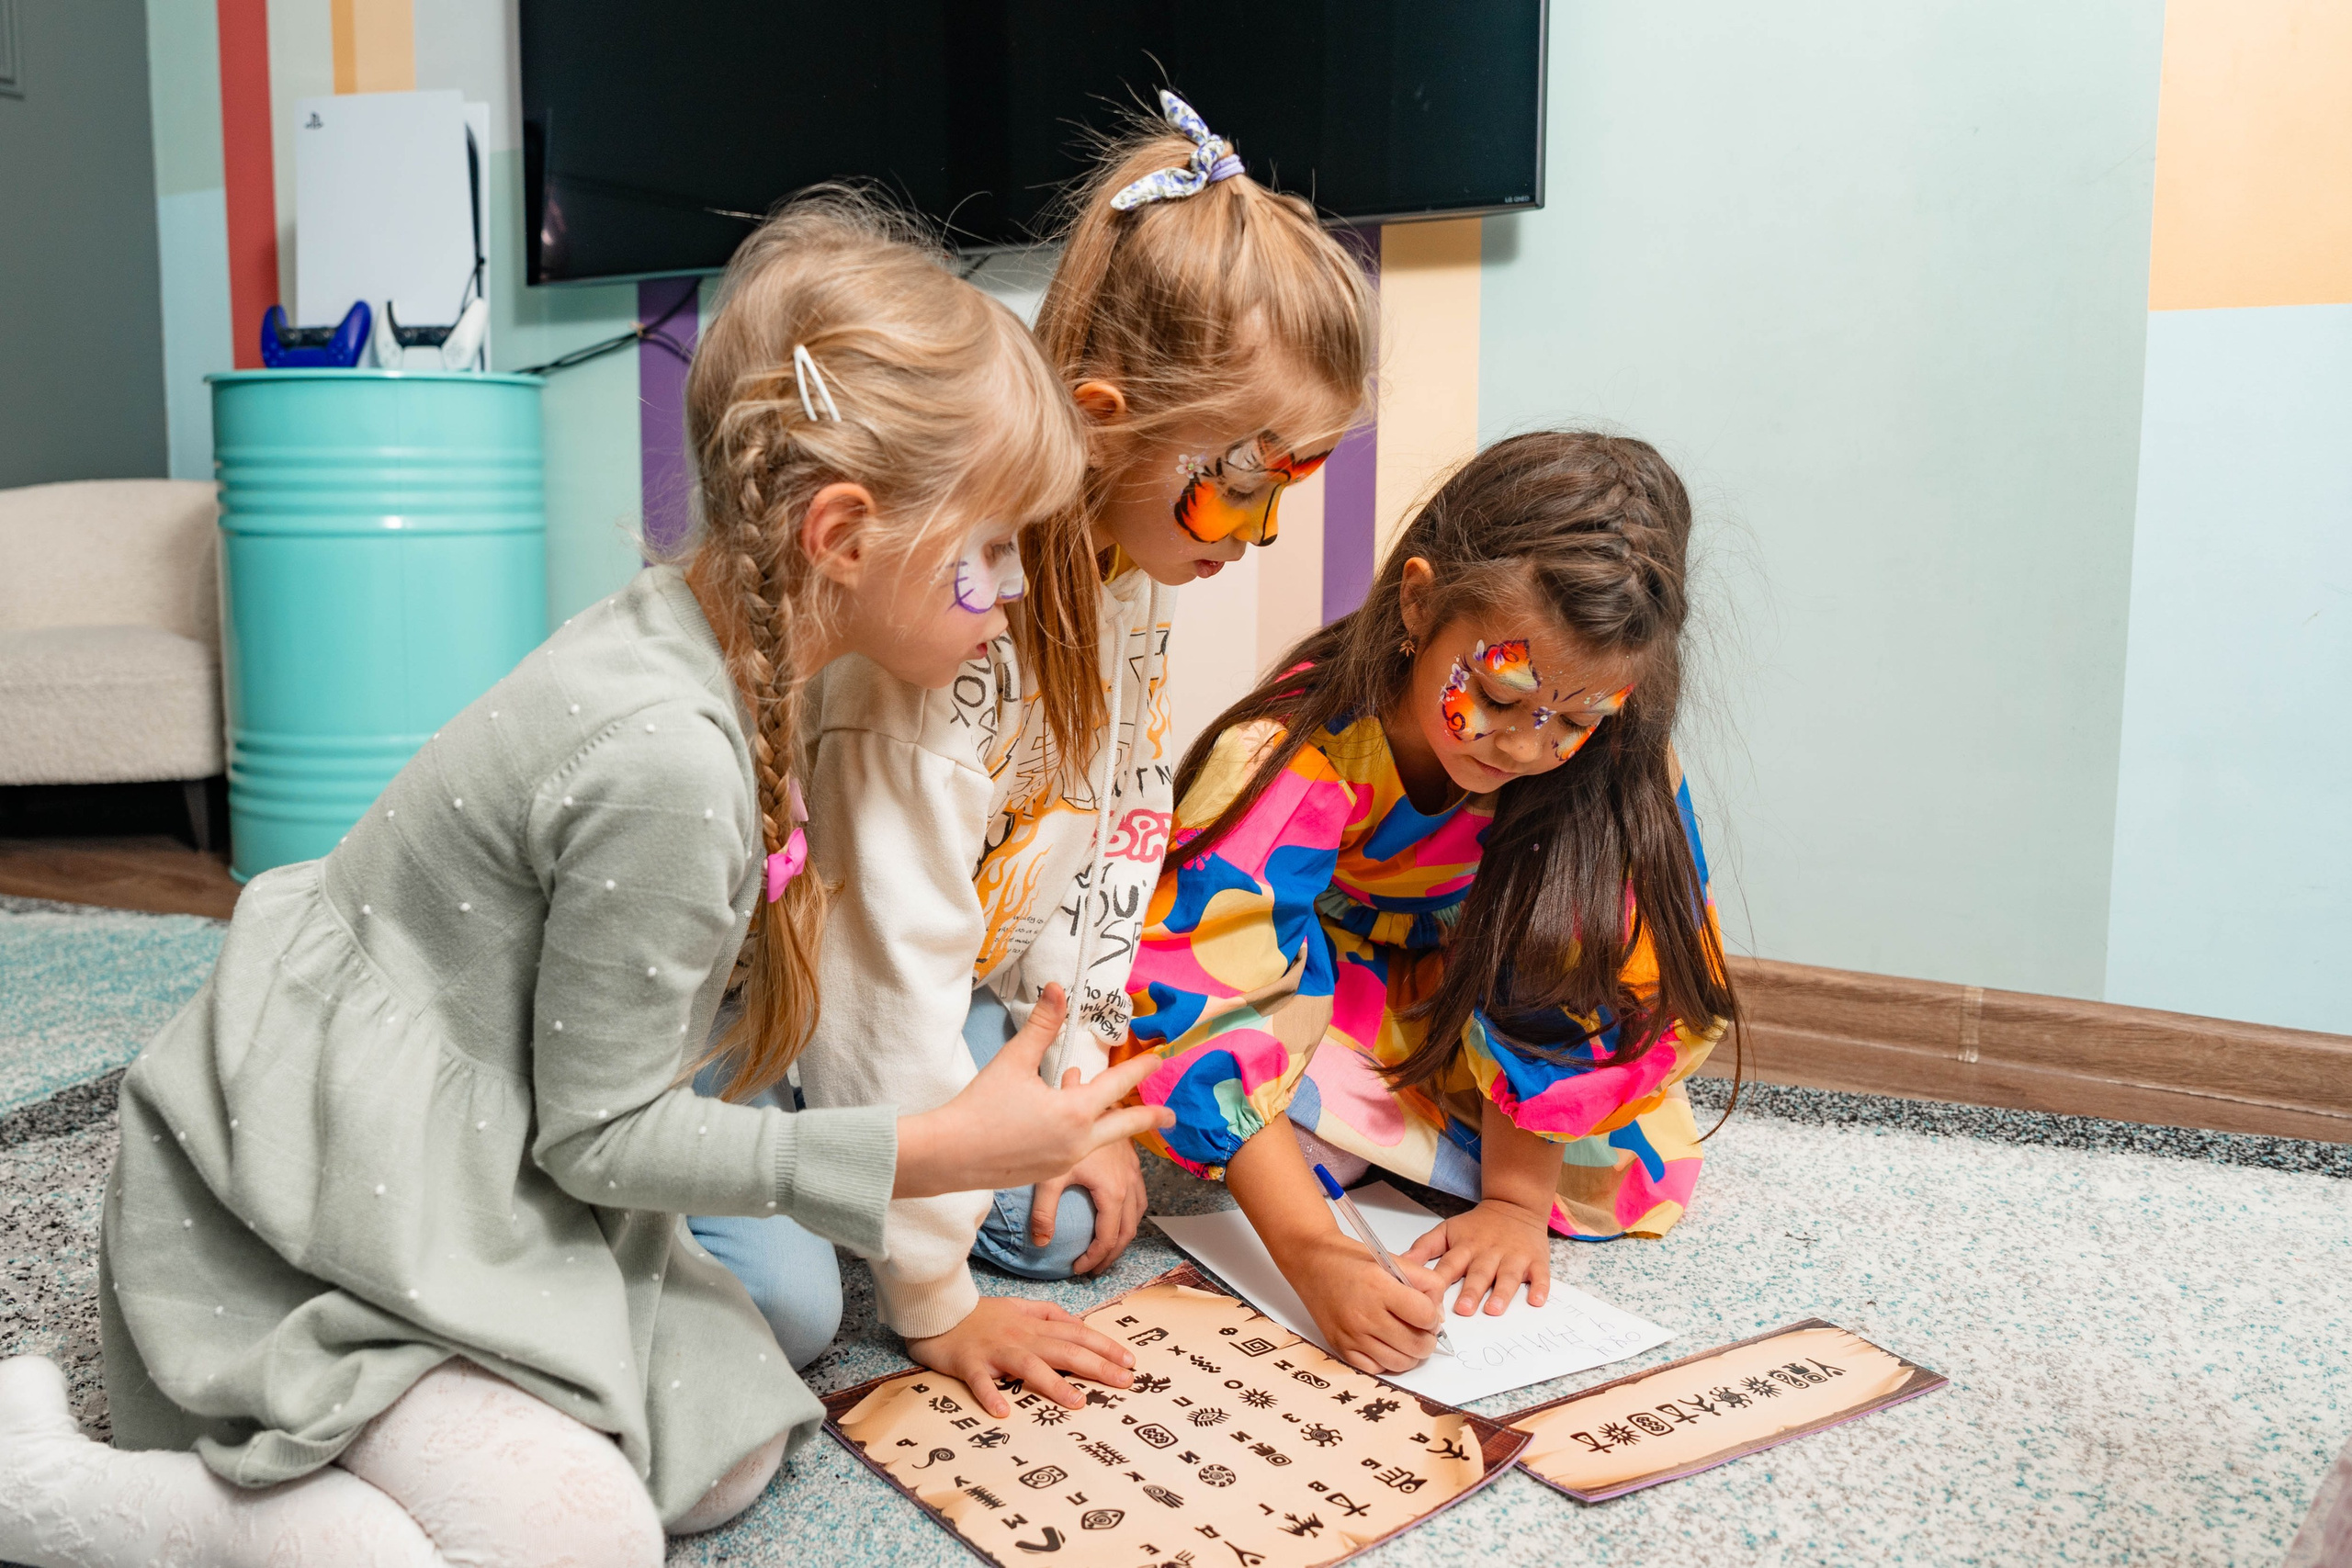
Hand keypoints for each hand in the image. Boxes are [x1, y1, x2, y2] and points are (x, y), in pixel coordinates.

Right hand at [895, 985, 1173, 1198]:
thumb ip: (1042, 1026)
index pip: (1118, 1084)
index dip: (1140, 1068)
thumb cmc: (981, 1105)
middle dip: (1151, 1118)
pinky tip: (1074, 1128)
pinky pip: (1078, 1151)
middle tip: (1172, 1116)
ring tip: (1121, 1116)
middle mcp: (1078, 1141)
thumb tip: (1058, 989)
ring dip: (1113, 1126)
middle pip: (1126, 1127)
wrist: (950, 1155)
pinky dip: (1086, 1137)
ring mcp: (1065, 1161)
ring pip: (1101, 1140)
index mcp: (1075, 1111)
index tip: (1159, 1058)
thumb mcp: (1014, 1060)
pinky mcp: (1049, 1174)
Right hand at [906, 1296, 1135, 1418]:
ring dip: (1053, 1384)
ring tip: (1077, 1402)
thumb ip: (1048, 1314)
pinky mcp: (967, 1363)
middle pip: (1063, 1349)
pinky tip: (1003, 1412)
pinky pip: (980, 1381)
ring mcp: (994, 1350)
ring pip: (1028, 1365)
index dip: (1105, 1346)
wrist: (937, 1309)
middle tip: (1124, 1382)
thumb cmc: (979, 1315)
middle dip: (1096, 1365)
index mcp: (1033, 1324)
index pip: (1076, 1333)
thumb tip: (1078, 1323)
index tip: (1130, 1361)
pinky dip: (991, 1395)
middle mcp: (1019, 1336)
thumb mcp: (1018, 1307)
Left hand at [1029, 1137, 1144, 1274]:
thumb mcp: (1050, 1174)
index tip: (1079, 1269)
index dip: (1094, 1259)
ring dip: (1123, 1237)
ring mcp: (1133, 1172)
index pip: (1108, 1238)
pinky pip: (1140, 1198)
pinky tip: (1118, 1218)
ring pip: (1137, 1216)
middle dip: (1111, 1256)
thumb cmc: (1067, 1132)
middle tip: (1093, 1270)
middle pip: (1127, 1233)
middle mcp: (1128, 1184)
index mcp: (1112, 1192)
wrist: (1090, 1097)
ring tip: (1105, 1251)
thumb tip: (1040, 1243)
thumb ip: (1044, 1211)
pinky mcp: (1132, 1161)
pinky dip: (1130, 1216)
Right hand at [1288, 1232, 1443, 1374]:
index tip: (1427, 1312)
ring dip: (1410, 1354)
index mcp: (1379, 1286)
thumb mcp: (1392, 1260)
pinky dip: (1386, 1362)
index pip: (1425, 1316)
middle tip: (1422, 1329)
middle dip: (1427, 1338)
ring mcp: (1351, 1335)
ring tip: (1406, 1338)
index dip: (1433, 1316)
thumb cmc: (1350, 1260)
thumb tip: (1438, 1315)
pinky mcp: (1340, 1347)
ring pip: (1400, 1363)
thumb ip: (1424, 1283)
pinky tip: (1385, 1345)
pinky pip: (1375, 1369)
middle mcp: (1364, 1314)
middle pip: (1416, 1345)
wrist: (1311, 1262)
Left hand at [1401, 1196, 1553, 1316]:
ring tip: (1494, 1309)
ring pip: (1507, 1276)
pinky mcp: (1536, 1260)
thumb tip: (1398, 1263)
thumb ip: (1425, 1247)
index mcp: (1465, 1247)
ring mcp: (1514, 1256)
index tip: (1430, 1300)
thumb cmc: (1478, 1225)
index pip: (1449, 1265)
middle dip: (1470, 1291)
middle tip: (1462, 1310)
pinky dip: (1539, 1288)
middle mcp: (1489, 1253)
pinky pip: (1540, 1275)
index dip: (1440, 1282)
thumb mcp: (1448, 1230)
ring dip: (1501, 1293)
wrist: (1515, 1204)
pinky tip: (1536, 1300)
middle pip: (1478, 1273)